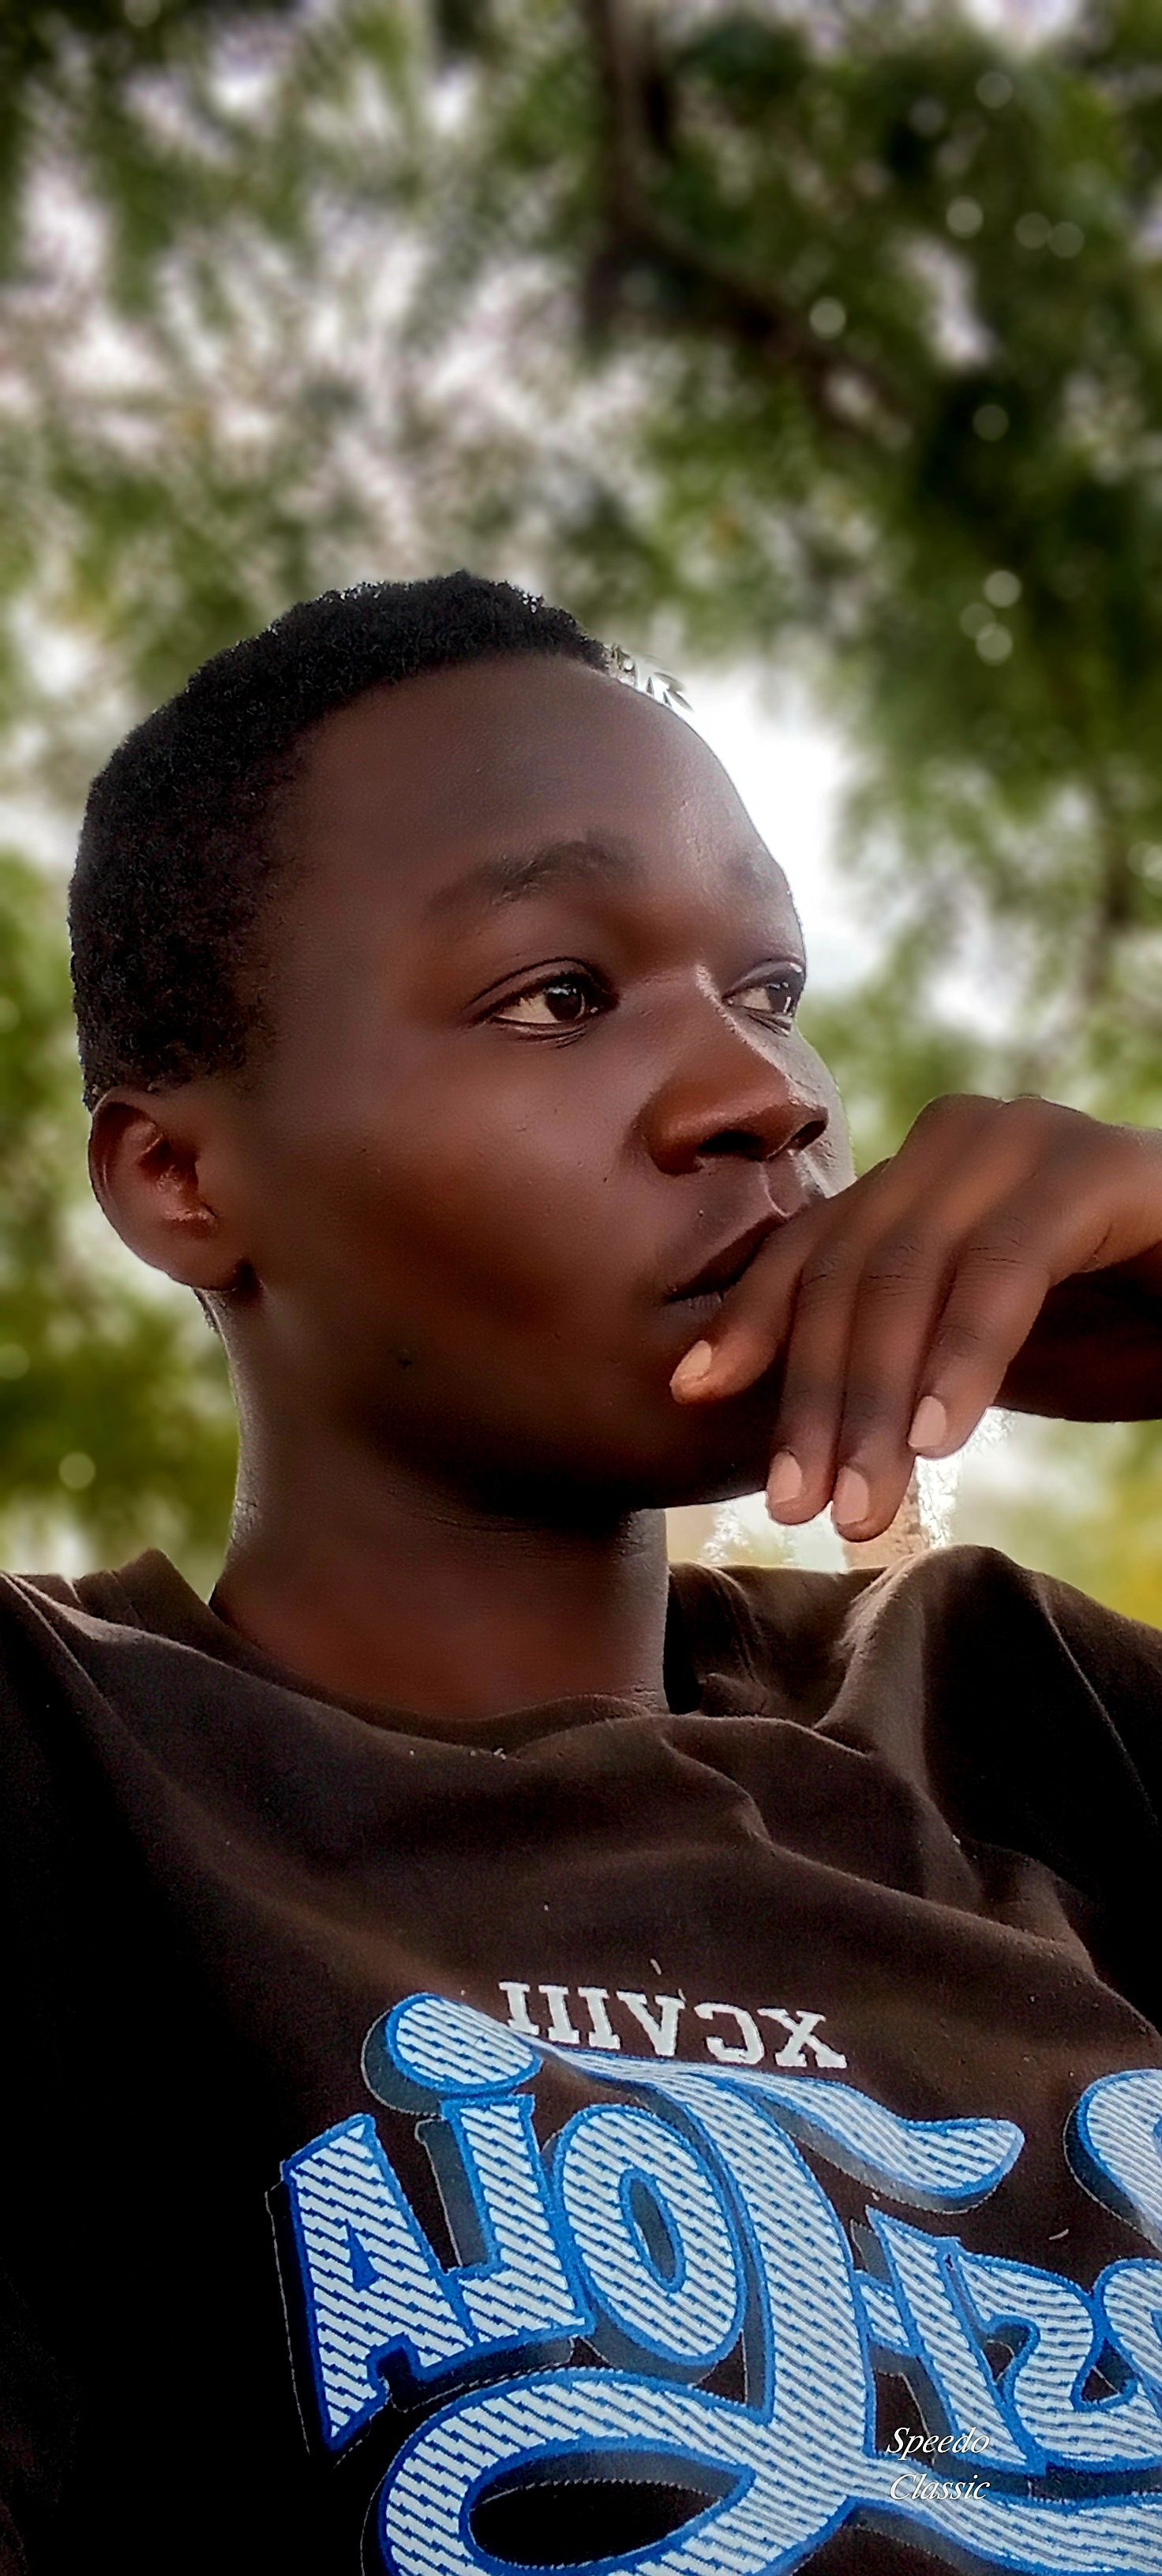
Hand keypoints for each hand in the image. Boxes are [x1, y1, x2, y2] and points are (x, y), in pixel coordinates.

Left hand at [668, 1094, 1161, 1541]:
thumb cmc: (1121, 1325)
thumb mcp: (980, 1353)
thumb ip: (898, 1359)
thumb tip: (791, 1428)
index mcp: (921, 1172)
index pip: (809, 1247)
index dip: (747, 1319)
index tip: (691, 1397)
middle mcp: (961, 1138)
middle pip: (850, 1270)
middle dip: (818, 1398)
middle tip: (801, 1506)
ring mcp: (1029, 1141)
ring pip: (912, 1272)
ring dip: (880, 1400)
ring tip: (865, 1504)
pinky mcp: (1098, 1172)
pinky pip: (1005, 1268)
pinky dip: (963, 1356)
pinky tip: (942, 1439)